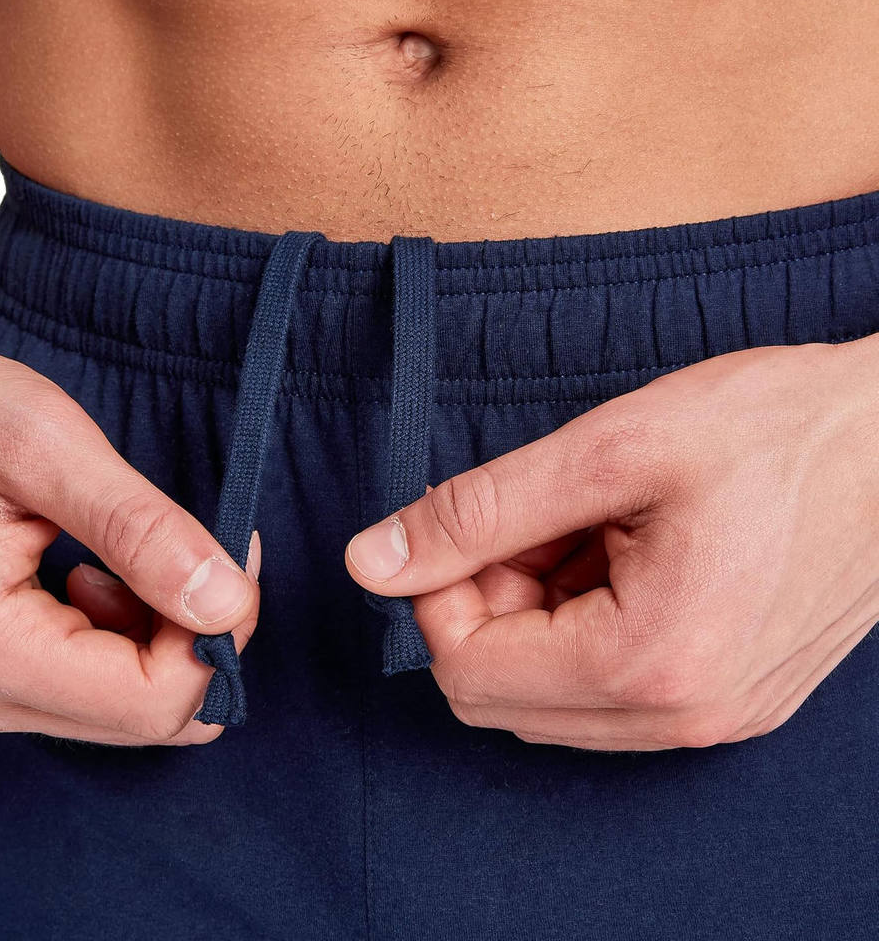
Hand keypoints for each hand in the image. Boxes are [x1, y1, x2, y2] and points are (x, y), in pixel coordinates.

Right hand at [0, 345, 259, 745]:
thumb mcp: (46, 447)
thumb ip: (139, 527)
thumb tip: (224, 603)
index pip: (154, 700)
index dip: (219, 635)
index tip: (233, 555)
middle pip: (154, 714)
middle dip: (205, 634)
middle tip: (208, 550)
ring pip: (140, 704)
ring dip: (176, 629)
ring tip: (153, 551)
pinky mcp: (8, 672)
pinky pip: (110, 685)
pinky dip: (143, 631)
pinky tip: (116, 573)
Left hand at [345, 337, 878, 750]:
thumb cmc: (774, 428)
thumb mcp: (609, 448)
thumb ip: (477, 512)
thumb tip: (369, 561)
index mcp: (650, 662)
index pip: (467, 673)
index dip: (440, 593)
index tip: (466, 526)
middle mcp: (683, 716)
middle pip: (503, 695)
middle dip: (490, 603)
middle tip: (537, 520)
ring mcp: (712, 717)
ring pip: (551, 696)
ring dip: (537, 612)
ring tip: (591, 527)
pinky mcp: (728, 698)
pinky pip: (608, 690)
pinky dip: (584, 623)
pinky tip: (624, 552)